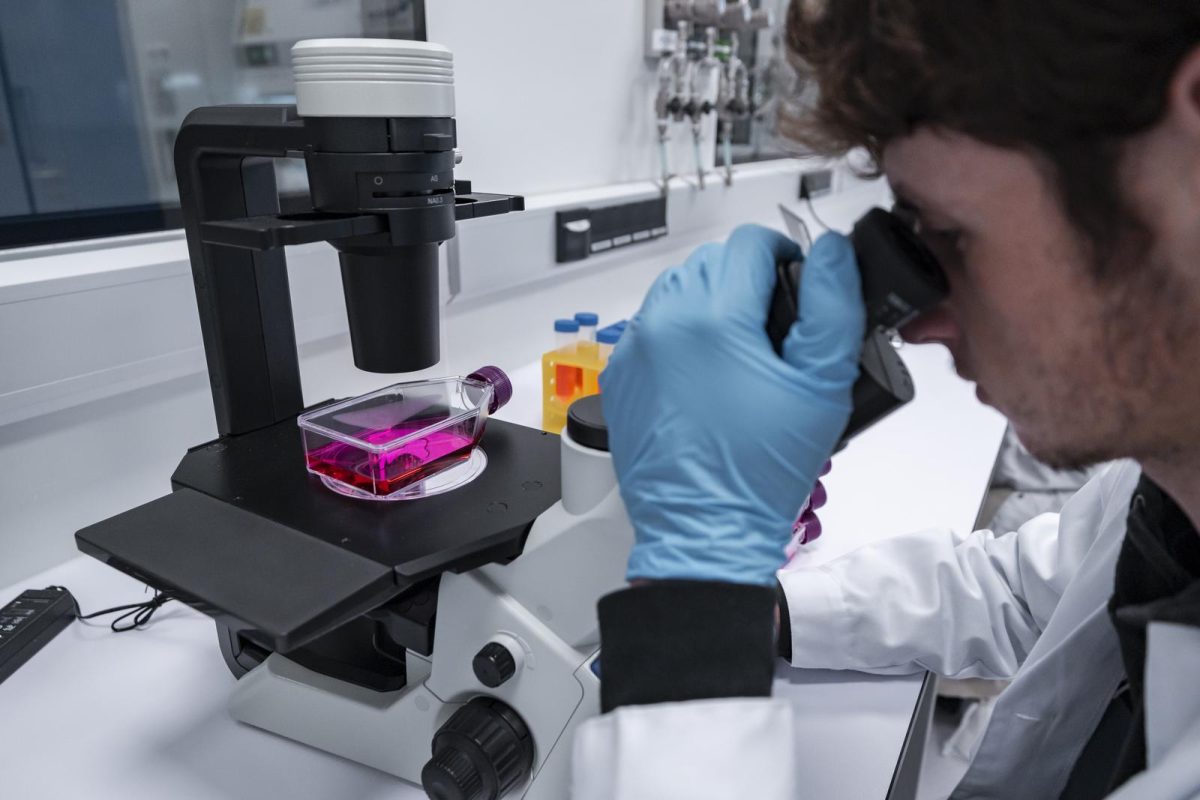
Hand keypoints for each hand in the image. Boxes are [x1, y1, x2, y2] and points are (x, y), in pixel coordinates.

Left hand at [600, 225, 864, 585]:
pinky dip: (679, 335)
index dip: (784, 255)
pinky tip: (706, 374)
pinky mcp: (621, 378)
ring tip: (742, 348)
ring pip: (677, 291)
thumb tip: (831, 253)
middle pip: (711, 262)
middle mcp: (663, 324)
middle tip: (775, 324)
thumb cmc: (760, 470)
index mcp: (713, 317)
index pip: (749, 245)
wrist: (706, 530)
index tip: (797, 283)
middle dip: (746, 279)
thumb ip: (832, 306)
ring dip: (711, 302)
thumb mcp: (821, 385)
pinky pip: (652, 330)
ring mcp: (635, 351)